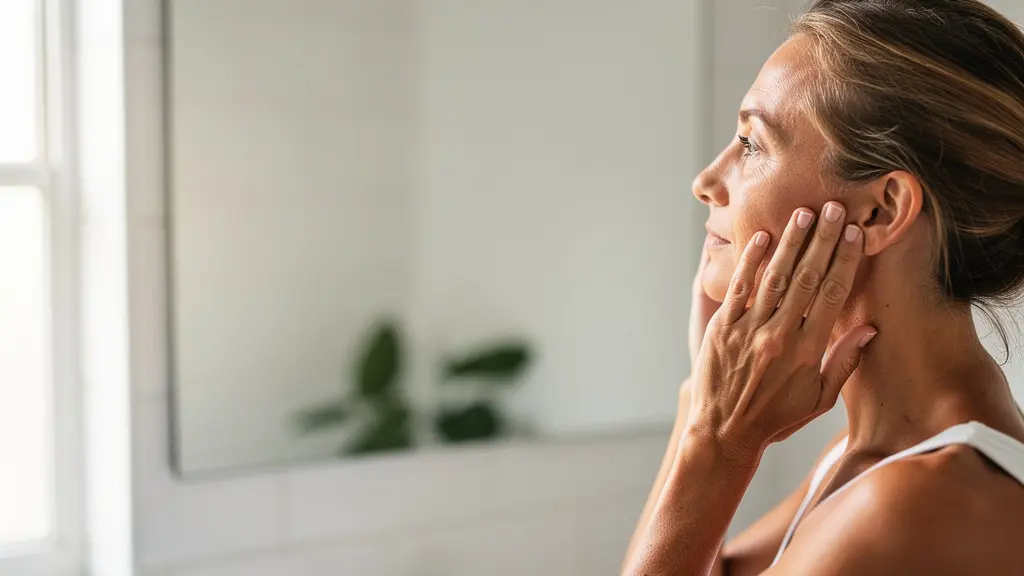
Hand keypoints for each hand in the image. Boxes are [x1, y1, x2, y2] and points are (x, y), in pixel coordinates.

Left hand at [687, 202, 875, 455]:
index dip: (843, 260)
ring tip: (802, 214)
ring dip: (789, 243)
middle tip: (832, 208)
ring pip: (774, 278)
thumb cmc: (775, 417)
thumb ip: (844, 362)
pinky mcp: (721, 328)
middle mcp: (779, 336)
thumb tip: (870, 329)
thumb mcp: (819, 399)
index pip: (831, 295)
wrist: (724, 431)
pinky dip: (750, 263)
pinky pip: (738, 289)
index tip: (853, 233)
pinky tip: (762, 239)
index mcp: (807, 351)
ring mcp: (748, 330)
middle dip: (821, 240)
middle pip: (806, 278)